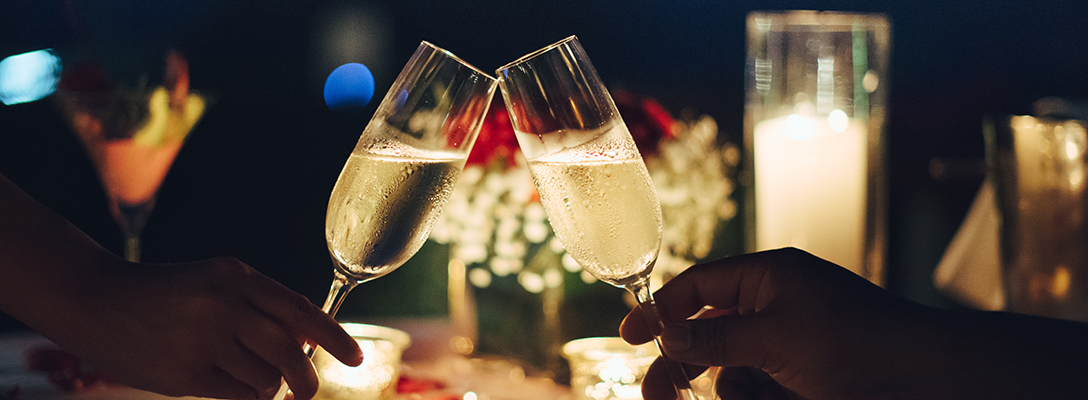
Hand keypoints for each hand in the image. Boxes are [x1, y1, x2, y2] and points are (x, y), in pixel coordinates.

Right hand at [44, 257, 361, 399]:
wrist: (96, 300)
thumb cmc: (167, 293)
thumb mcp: (218, 281)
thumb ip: (262, 306)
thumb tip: (311, 340)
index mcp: (236, 277)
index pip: (300, 310)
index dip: (334, 338)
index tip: (354, 357)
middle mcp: (224, 305)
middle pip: (290, 352)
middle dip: (306, 377)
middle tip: (307, 388)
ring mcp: (204, 341)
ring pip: (266, 379)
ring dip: (268, 386)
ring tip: (247, 375)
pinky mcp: (186, 373)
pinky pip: (239, 396)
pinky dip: (246, 396)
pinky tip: (230, 383)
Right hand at [620, 248, 925, 399]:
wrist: (922, 381)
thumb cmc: (857, 343)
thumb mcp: (775, 338)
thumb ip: (715, 338)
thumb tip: (666, 335)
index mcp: (769, 278)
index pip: (699, 285)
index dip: (661, 309)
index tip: (629, 334)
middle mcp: (775, 307)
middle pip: (706, 332)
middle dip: (683, 363)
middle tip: (658, 394)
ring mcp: (789, 346)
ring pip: (729, 369)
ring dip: (727, 389)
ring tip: (751, 398)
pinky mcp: (801, 378)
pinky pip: (756, 388)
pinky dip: (752, 398)